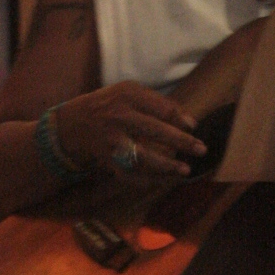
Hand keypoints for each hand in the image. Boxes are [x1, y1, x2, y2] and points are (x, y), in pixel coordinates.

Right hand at [54, 82, 206, 177]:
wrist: (73, 123)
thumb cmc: (108, 105)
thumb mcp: (127, 93)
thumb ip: (156, 103)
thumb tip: (188, 122)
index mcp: (127, 95)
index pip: (161, 108)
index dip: (180, 119)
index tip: (193, 127)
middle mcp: (119, 116)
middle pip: (156, 131)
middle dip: (181, 142)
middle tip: (201, 150)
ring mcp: (112, 139)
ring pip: (143, 156)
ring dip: (166, 165)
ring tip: (185, 170)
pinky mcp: (107, 158)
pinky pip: (129, 173)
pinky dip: (146, 180)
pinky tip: (161, 181)